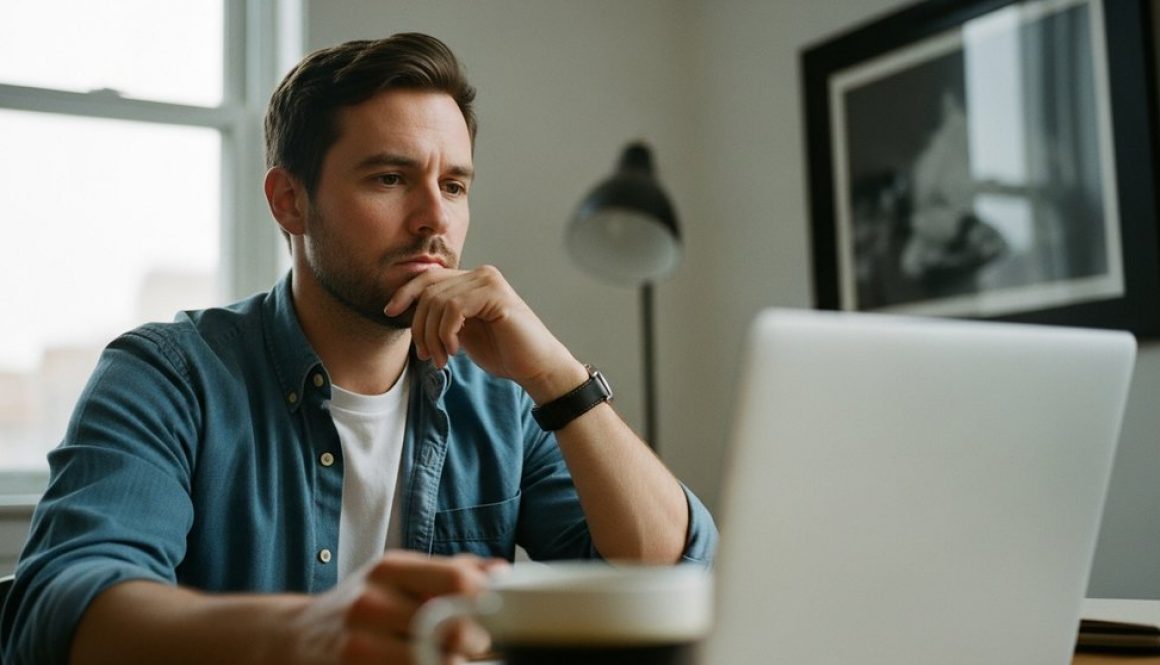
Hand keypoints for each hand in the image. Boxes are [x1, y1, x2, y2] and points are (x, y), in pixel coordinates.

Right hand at [282, 551, 502, 664]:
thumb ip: (449, 571)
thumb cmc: (360, 604)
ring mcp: (358, 646)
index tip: (497, 614)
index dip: (487, 602)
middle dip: (476, 642)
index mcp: (389, 570)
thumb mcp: (397, 575)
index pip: (457, 580)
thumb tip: (501, 572)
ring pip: (431, 663)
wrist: (297, 637)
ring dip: (453, 664)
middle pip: (449, 628)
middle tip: (480, 647)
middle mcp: (371, 604)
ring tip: (454, 660)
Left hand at [384, 265, 587, 402]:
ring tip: (441, 359)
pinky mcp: (496, 295)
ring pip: (438, 300)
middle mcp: (481, 274)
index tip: (390, 312)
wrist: (536, 367)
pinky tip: (454, 350)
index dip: (405, 292)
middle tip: (426, 355)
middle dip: (419, 326)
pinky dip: (446, 332)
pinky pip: (454, 307)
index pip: (429, 277)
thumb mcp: (462, 332)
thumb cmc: (503, 352)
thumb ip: (442, 317)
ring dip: (432, 335)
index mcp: (472, 280)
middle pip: (429, 289)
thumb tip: (406, 310)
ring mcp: (489, 282)